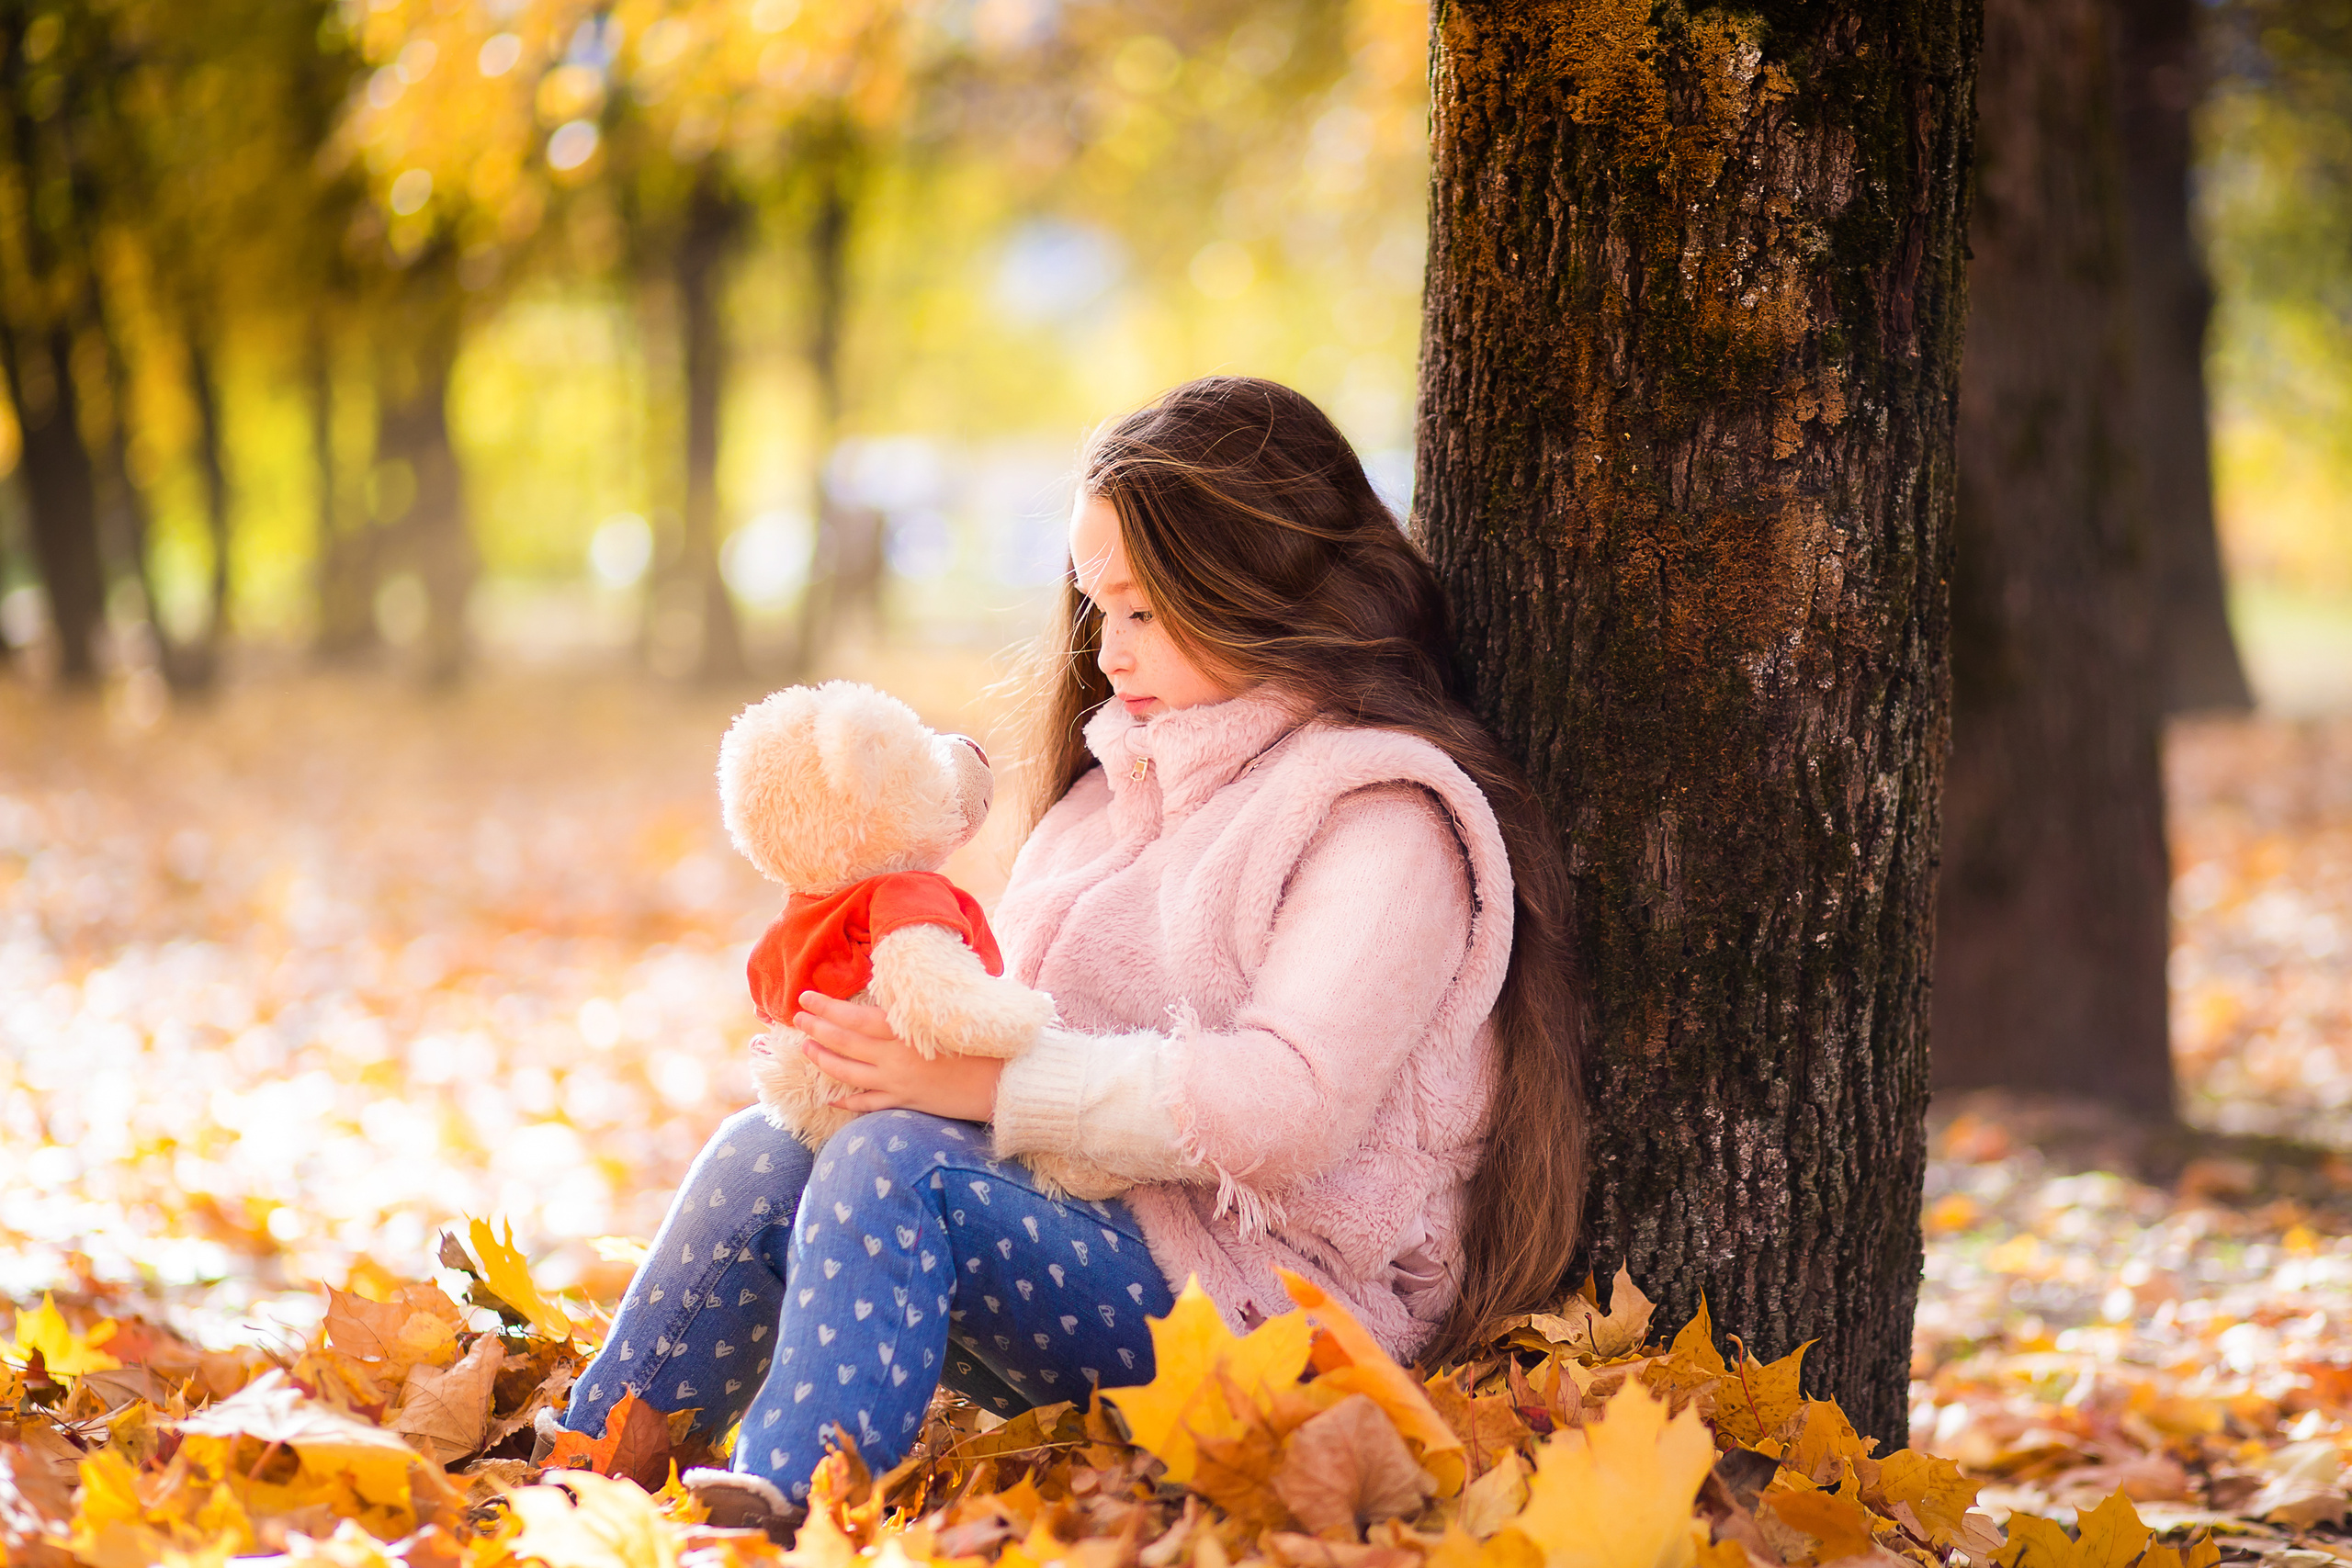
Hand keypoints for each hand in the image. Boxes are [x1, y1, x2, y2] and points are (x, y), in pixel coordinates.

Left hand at [794, 991, 1003, 1122]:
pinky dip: (848, 1102)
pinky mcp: (907, 1101)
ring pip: (848, 1073)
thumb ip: (923, 1000)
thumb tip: (904, 982)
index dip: (826, 1007)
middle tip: (797, 1019)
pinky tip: (832, 1099)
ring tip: (807, 1050)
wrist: (1006, 1080)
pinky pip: (869, 1103)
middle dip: (816, 1029)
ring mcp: (898, 1081)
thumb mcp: (954, 1009)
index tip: (805, 997)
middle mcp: (894, 1055)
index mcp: (905, 1028)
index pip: (854, 1016)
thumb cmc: (986, 1038)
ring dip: (824, 1060)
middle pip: (844, 1042)